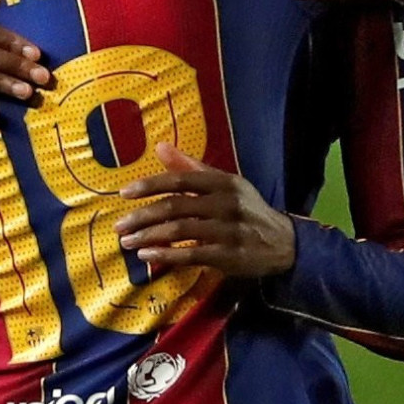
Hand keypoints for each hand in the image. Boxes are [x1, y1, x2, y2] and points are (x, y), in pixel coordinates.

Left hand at [114, 145, 295, 280]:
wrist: (283, 242)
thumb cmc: (247, 209)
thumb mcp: (225, 184)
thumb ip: (191, 167)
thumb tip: (160, 147)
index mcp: (223, 183)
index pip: (180, 180)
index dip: (150, 185)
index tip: (125, 193)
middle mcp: (226, 204)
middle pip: (175, 207)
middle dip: (142, 217)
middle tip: (119, 226)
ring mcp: (228, 230)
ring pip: (180, 231)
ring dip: (149, 237)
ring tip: (128, 242)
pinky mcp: (229, 255)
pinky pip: (191, 255)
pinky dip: (166, 255)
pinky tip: (147, 256)